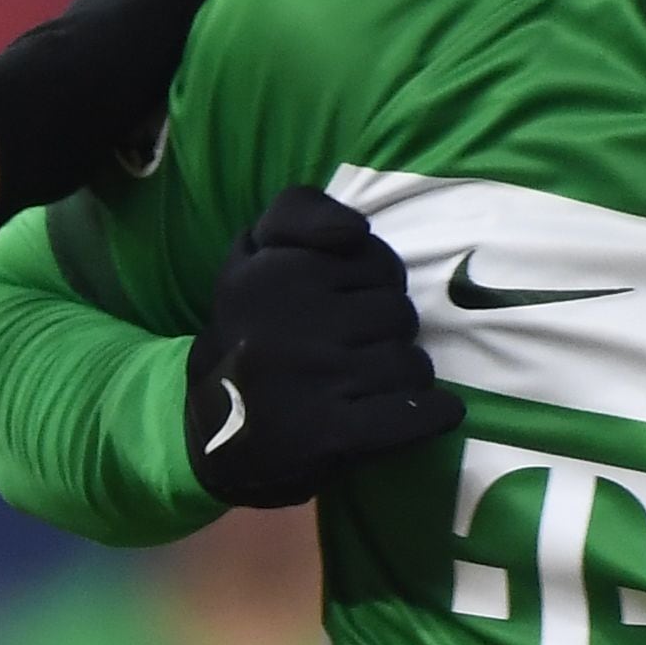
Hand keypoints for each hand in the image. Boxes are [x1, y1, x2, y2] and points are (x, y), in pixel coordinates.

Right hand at [184, 189, 464, 506]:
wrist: (210, 428)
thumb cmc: (248, 328)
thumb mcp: (254, 249)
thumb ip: (300, 211)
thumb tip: (356, 230)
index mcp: (273, 270)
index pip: (378, 262)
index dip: (377, 285)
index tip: (354, 303)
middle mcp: (289, 320)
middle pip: (399, 313)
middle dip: (389, 332)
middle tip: (359, 350)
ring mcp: (310, 377)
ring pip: (409, 363)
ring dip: (403, 376)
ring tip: (373, 384)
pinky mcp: (324, 433)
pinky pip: (406, 415)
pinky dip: (429, 415)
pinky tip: (436, 412)